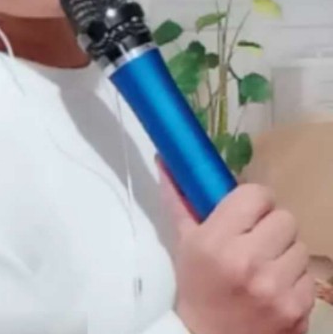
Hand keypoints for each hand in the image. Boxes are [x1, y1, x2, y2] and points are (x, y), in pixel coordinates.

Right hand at [157, 158, 315, 333]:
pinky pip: (309, 278)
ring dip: (284, 252)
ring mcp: (278, 289)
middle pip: (285, 218)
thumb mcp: (183, 243)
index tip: (246, 212)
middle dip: (270, 226)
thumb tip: (165, 161)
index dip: (253, 201)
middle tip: (256, 238)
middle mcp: (250, 262)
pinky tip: (275, 287)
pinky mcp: (298, 311)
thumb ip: (178, 200)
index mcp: (217, 241)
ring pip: (300, 247)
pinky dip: (294, 280)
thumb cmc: (194, 286)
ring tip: (265, 264)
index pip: (257, 195)